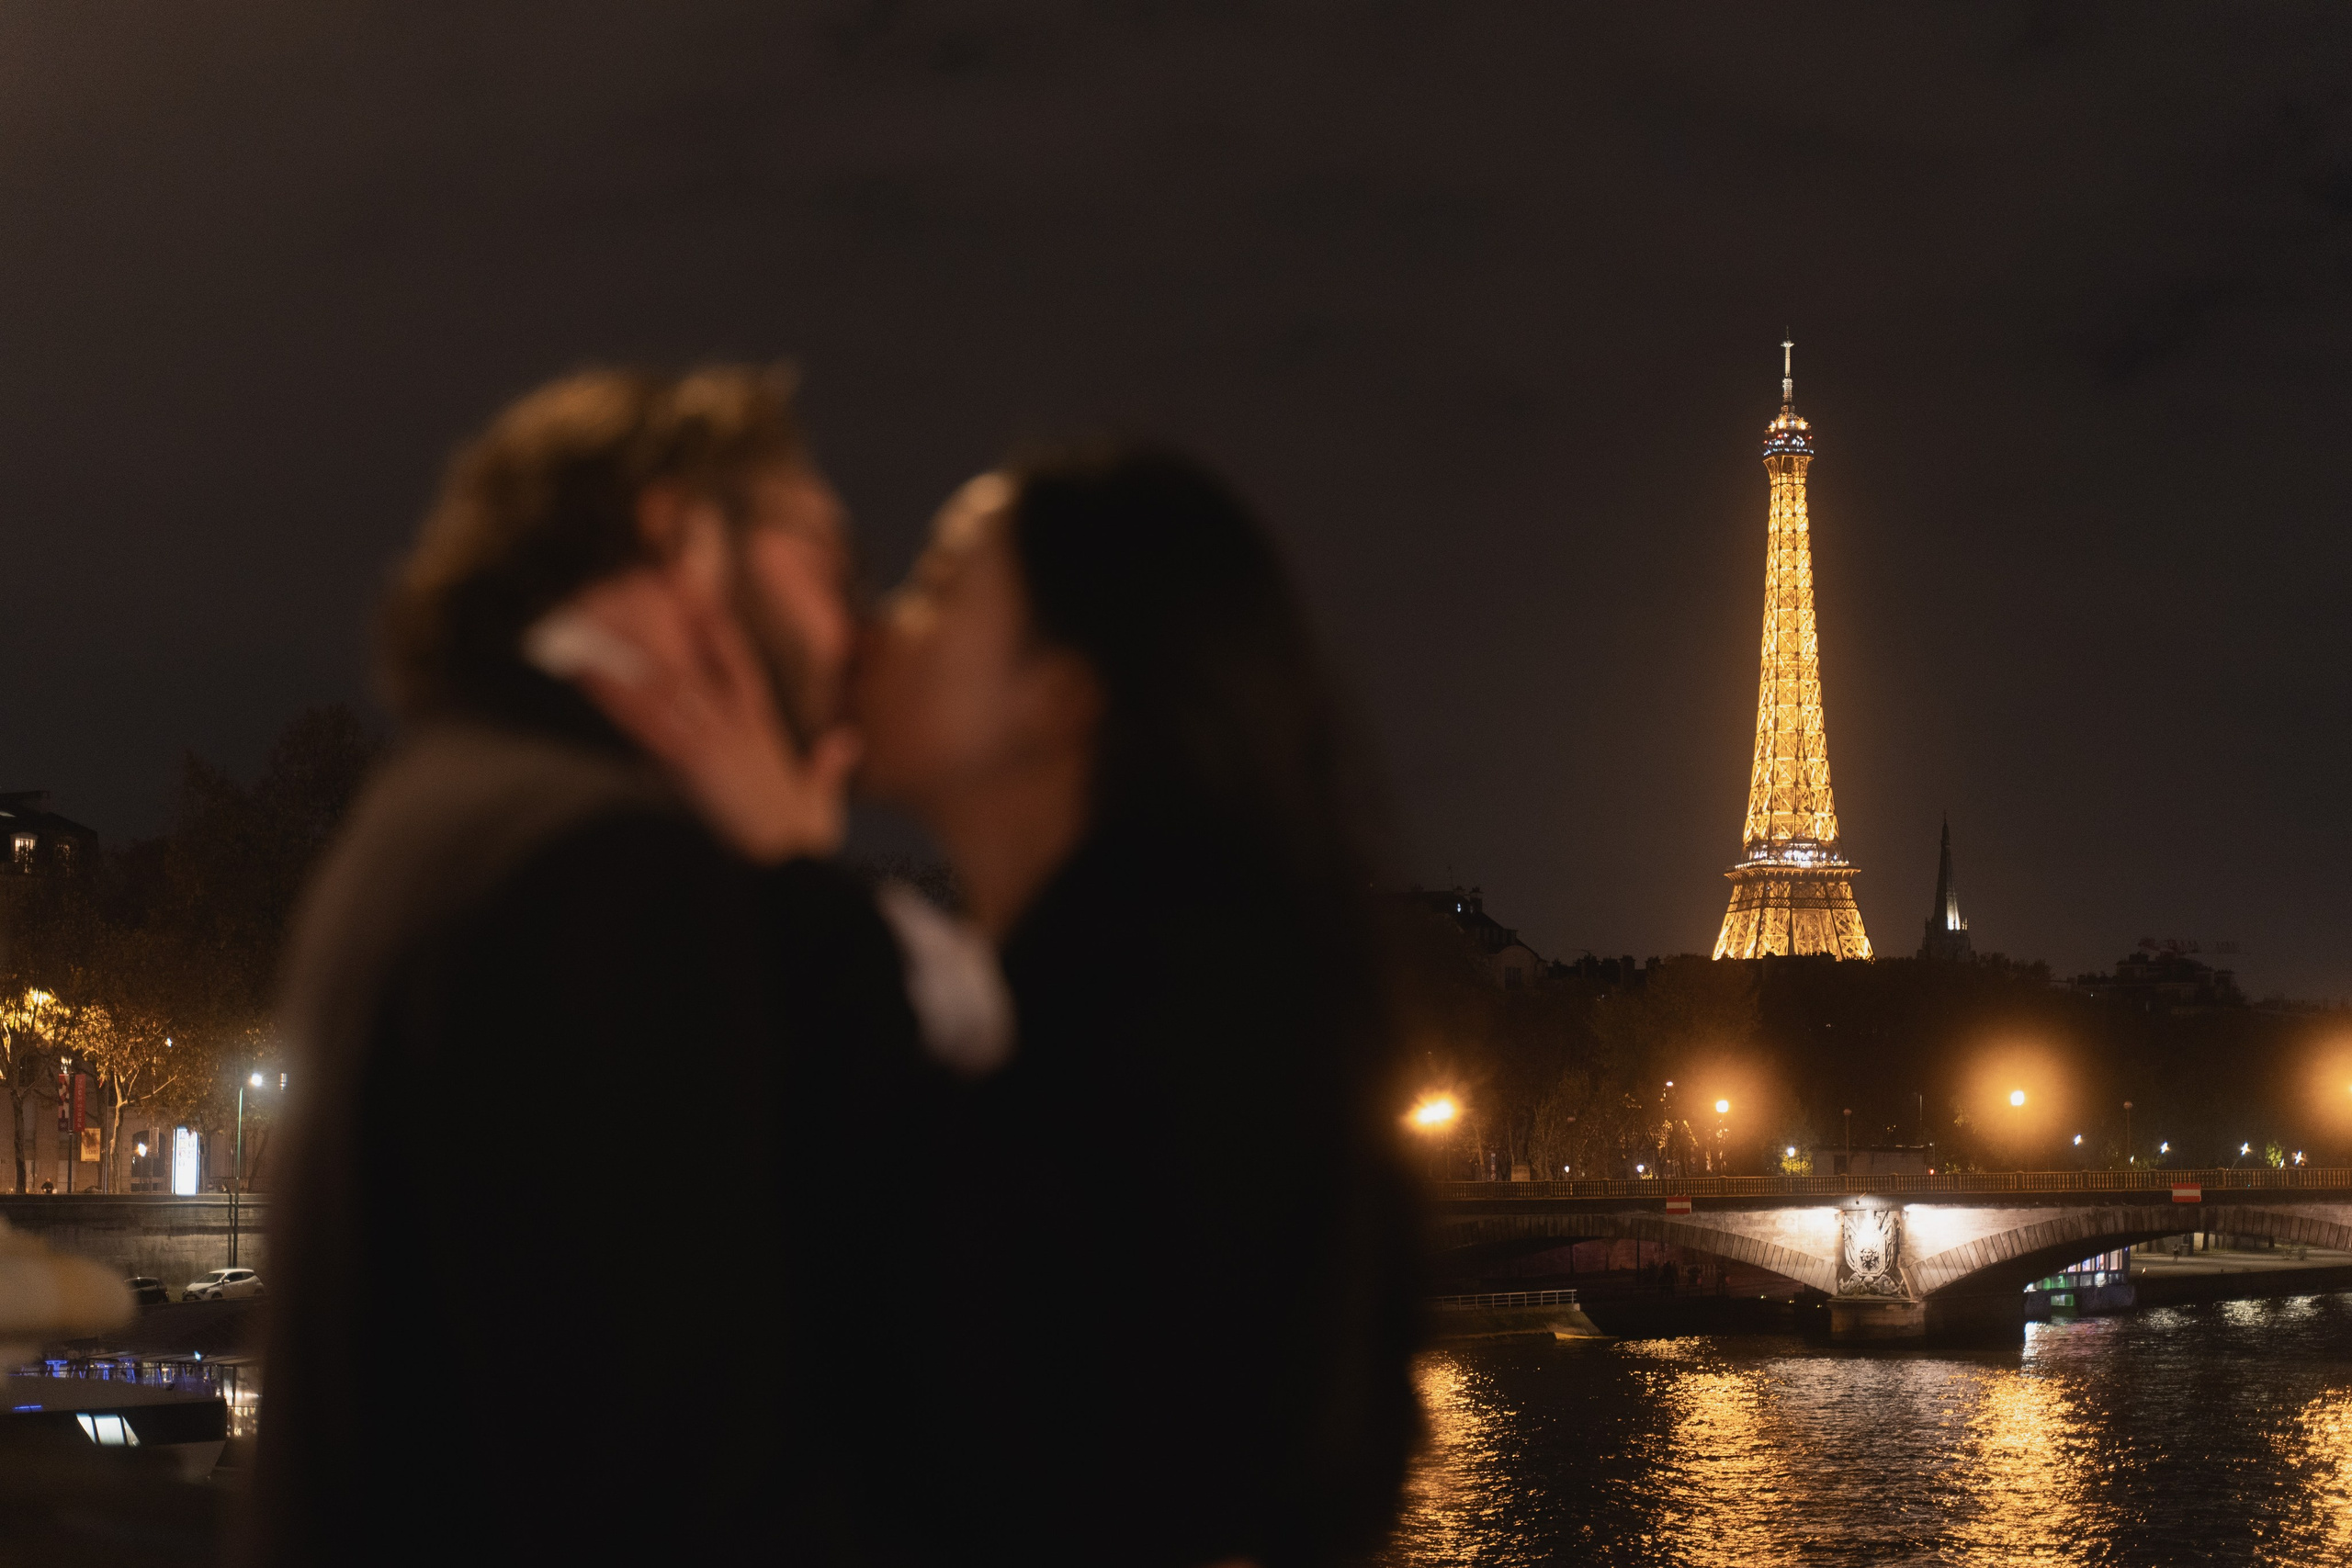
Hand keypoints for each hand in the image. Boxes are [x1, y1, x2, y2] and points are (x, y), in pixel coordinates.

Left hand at [530, 513, 859, 862]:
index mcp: (760, 732)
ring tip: (588, 609)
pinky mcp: (687, 765)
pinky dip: (613, 690)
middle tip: (620, 581)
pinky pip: (643, 718)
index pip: (738, 665)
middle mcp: (732, 725)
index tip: (689, 586)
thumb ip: (829, 768)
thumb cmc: (797, 848)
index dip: (714, 625)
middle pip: (690, 656)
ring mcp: (708, 741)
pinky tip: (583, 667)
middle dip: (656, 618)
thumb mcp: (821, 805)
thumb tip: (847, 740)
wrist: (784, 872)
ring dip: (624, 641)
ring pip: (662, 676)